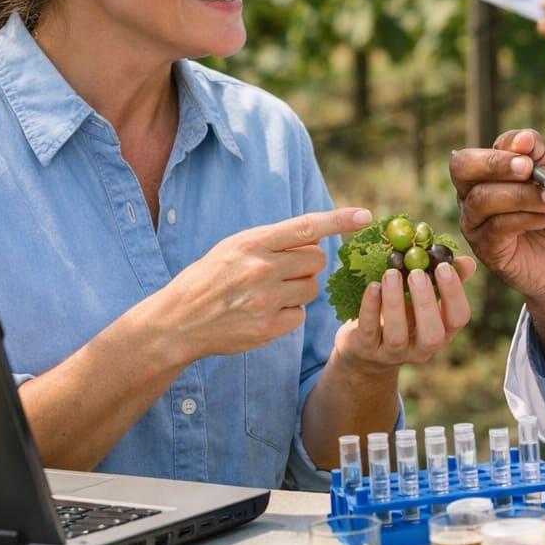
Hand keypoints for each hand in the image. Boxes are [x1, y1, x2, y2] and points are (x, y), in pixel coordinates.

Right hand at [148, 207, 372, 362]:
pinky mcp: (268, 328)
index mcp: (252, 243)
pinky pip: (300, 316)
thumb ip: (275, 241)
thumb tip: (318, 239)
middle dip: (310, 265)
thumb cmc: (210, 278)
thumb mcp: (234, 247)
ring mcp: (266, 300)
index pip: (305, 226)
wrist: (179, 321)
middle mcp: (261, 269)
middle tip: (285, 271)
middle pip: (317, 261)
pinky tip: (264, 313)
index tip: (365, 216)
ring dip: (299, 290)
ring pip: (311, 289)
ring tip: (268, 293)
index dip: (338, 220)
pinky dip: (289, 314)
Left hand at [331, 256, 476, 372]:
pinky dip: (371, 307)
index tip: (443, 267)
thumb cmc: (403, 314)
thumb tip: (468, 262)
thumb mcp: (424, 298)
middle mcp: (421, 348)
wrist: (366, 345)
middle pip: (432, 335)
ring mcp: (393, 353)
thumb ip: (445, 280)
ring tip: (391, 274)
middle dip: (426, 302)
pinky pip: (369, 330)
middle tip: (416, 274)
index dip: (454, 294)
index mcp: (442, 332)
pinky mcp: (367, 350)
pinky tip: (373, 286)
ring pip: (397, 335)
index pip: (458, 318)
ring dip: (395, 302)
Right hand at [450, 129, 544, 302]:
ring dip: (522, 195)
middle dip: (495, 164)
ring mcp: (475, 224)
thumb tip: (522, 139)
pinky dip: (527, 218)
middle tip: (528, 168)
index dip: (504, 150)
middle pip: (461, 168)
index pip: (478, 152)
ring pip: (482, 198)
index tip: (531, 157)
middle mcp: (471, 196)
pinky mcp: (486, 250)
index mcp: (485, 174)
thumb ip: (539, 151)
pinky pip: (497, 227)